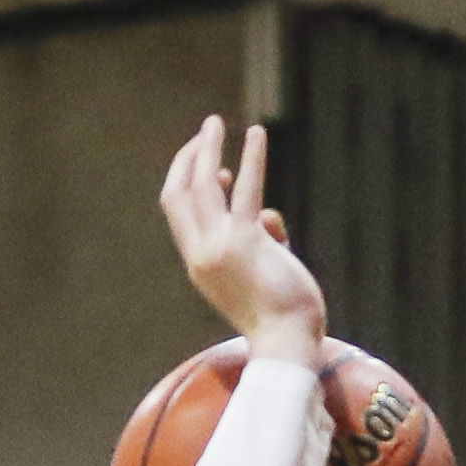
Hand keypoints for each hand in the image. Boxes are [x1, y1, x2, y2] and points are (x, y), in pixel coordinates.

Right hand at [160, 117, 324, 365]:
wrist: (287, 343)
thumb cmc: (280, 317)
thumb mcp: (259, 276)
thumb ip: (259, 243)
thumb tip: (268, 215)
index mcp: (198, 265)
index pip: (178, 212)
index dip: (187, 182)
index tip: (212, 168)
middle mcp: (201, 254)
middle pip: (180, 192)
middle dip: (189, 157)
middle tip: (206, 130)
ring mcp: (220, 247)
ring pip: (203, 184)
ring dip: (207, 148)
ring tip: (214, 121)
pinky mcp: (246, 241)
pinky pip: (246, 189)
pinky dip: (252, 159)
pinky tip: (258, 134)